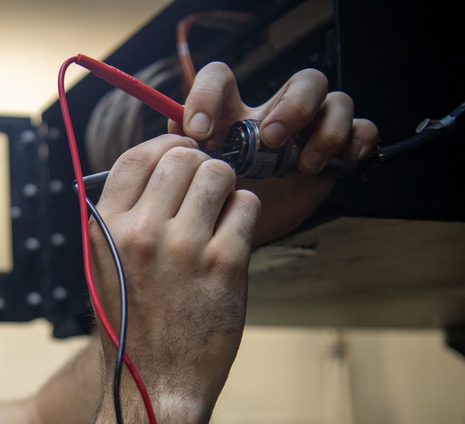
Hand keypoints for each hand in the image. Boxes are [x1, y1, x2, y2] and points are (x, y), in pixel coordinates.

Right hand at [92, 134, 258, 406]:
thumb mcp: (105, 269)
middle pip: (182, 158)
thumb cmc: (132, 327)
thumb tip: (156, 172)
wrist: (155, 384)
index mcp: (106, 230)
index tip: (182, 153)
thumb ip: (121, 220)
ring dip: (225, 188)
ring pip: (219, 174)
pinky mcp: (225, 264)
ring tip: (219, 217)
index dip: (166, 146)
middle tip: (206, 192)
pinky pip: (246, 207)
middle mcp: (140, 232)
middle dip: (200, 167)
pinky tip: (232, 240)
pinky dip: (243, 217)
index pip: (137, 158)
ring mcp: (184, 247)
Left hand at [170, 62, 378, 244]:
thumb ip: (177, 159)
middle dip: (290, 108)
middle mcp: (273, 115)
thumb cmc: (209, 203)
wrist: (231, 236)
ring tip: (303, 164)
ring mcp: (309, 131)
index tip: (197, 131)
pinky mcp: (334, 154)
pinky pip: (361, 128)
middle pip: (301, 81)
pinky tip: (338, 161)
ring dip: (324, 128)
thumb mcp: (188, 183)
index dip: (209, 95)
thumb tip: (169, 142)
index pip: (222, 78)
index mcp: (231, 115)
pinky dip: (357, 139)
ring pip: (334, 100)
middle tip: (270, 141)